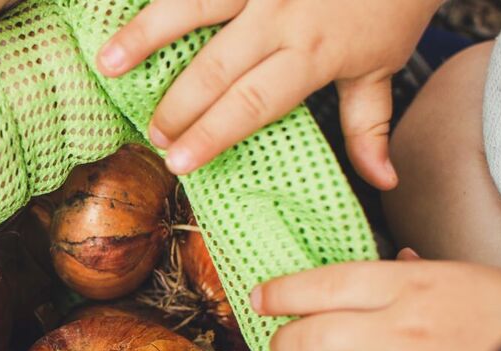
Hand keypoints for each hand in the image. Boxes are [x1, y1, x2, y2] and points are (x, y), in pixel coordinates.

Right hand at [96, 0, 442, 188]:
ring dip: (146, 35)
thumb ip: (370, 125)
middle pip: (215, 67)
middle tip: (151, 133)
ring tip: (108, 62)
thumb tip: (381, 182)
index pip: (252, 102)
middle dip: (177, 104)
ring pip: (194, 6)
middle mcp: (280, 16)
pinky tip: (121, 13)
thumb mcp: (383, 64)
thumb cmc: (392, 1)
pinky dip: (161, 1)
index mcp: (312, 53)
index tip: (178, 162)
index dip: (211, 134)